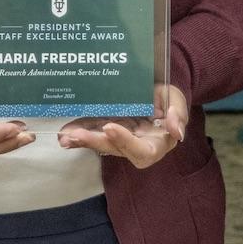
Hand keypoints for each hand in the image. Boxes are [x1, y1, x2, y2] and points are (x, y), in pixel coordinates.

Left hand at [57, 85, 189, 169]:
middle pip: (114, 149)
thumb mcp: (177, 102)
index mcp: (154, 144)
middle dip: (94, 142)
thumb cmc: (169, 100)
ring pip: (100, 144)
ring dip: (81, 141)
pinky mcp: (107, 131)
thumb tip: (176, 131)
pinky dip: (79, 134)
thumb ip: (178, 115)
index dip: (125, 141)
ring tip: (65, 136)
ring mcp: (119, 140)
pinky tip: (64, 133)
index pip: (140, 150)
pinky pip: (93, 134)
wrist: (157, 93)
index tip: (110, 127)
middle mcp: (134, 146)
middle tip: (75, 135)